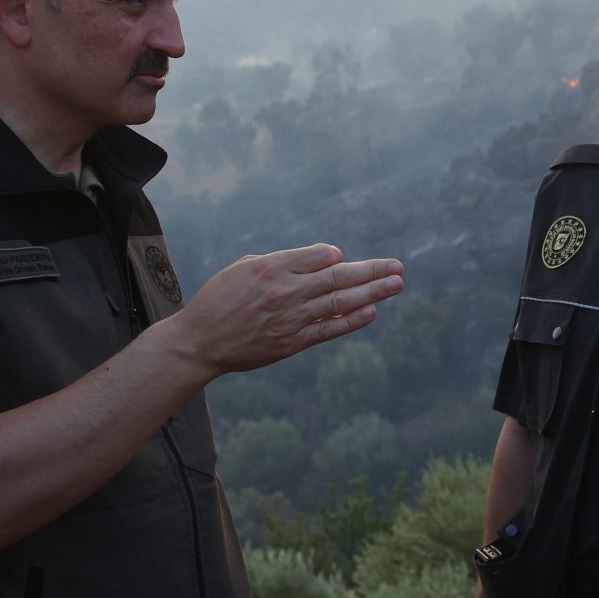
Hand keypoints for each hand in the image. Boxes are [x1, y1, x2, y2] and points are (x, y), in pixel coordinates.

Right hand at [176, 245, 403, 378]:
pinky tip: (372, 311)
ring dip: (373, 292)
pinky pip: (329, 329)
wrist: (200, 341)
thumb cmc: (220, 299)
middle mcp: (286, 290)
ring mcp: (291, 318)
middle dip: (372, 270)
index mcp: (272, 267)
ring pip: (340, 301)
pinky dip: (352, 320)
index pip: (320, 255)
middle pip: (338, 276)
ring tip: (397, 284)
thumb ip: (282, 262)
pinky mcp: (292, 342)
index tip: (341, 259)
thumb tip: (320, 259)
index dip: (335, 256)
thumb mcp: (244, 267)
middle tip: (398, 265)